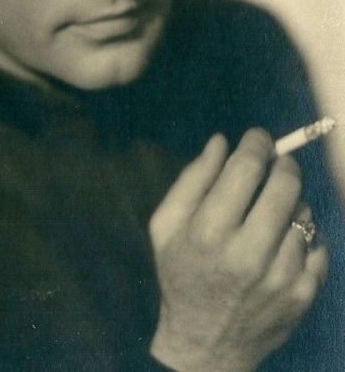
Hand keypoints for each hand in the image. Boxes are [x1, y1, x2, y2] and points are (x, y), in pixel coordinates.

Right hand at [149, 129, 327, 371]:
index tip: (258, 137)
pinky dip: (303, 237)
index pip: (247, 168)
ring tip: (270, 214)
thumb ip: (191, 179)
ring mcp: (280, 278)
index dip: (256, 143)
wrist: (206, 345)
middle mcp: (248, 254)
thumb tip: (221, 141)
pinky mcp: (303, 295)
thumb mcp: (165, 226)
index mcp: (208, 233)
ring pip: (303, 213)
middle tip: (275, 163)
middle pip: (285, 184)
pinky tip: (282, 244)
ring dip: (291, 203)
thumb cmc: (181, 275)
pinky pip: (318, 245)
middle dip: (283, 163)